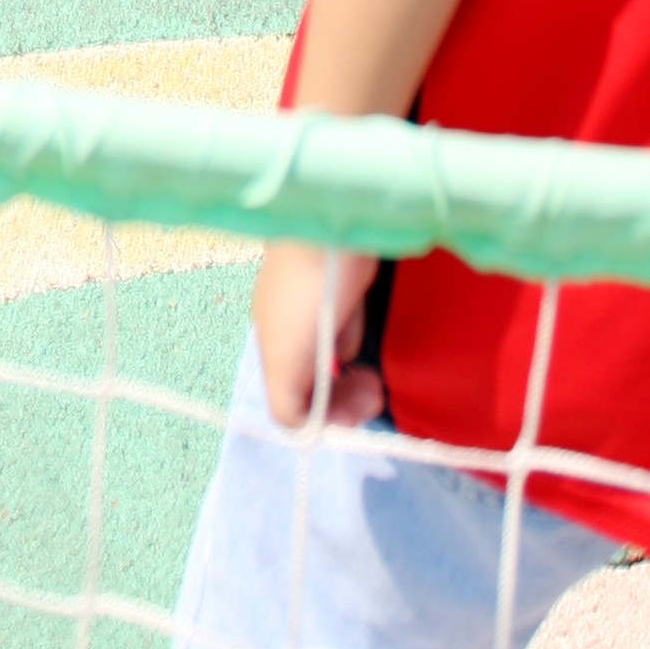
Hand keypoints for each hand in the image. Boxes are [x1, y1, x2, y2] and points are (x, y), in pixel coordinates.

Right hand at [252, 243, 384, 432]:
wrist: (333, 225)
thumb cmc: (309, 294)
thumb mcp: (286, 357)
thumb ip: (289, 402)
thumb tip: (309, 422)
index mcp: (274, 349)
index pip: (293, 403)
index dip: (324, 419)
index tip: (356, 415)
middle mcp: (290, 333)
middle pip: (313, 385)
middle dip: (342, 402)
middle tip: (374, 397)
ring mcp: (314, 311)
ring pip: (330, 362)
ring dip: (351, 379)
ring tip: (374, 381)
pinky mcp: (339, 291)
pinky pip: (343, 331)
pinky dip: (351, 347)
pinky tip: (362, 345)